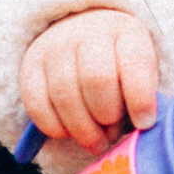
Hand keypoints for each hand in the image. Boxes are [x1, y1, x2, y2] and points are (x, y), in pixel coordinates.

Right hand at [20, 9, 161, 154]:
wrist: (83, 36)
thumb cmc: (120, 66)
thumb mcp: (142, 72)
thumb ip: (143, 97)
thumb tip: (139, 129)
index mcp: (125, 31)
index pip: (134, 63)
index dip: (140, 99)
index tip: (144, 124)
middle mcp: (88, 32)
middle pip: (96, 79)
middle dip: (107, 115)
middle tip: (112, 134)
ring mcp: (55, 47)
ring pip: (65, 94)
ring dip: (82, 129)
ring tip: (95, 142)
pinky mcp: (29, 65)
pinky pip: (37, 104)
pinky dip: (54, 127)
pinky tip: (68, 133)